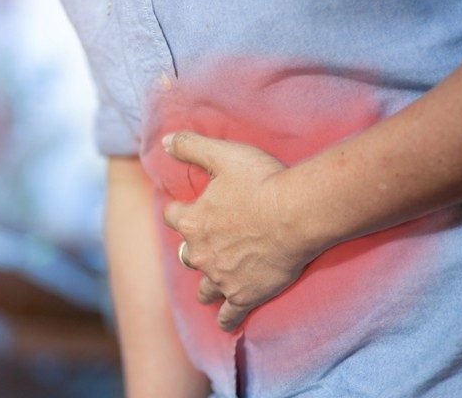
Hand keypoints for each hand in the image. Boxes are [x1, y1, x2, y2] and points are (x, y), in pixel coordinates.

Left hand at [162, 131, 323, 331]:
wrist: (297, 213)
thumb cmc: (262, 181)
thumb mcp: (223, 154)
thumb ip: (191, 146)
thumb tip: (163, 140)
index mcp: (193, 220)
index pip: (172, 216)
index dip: (178, 211)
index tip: (184, 210)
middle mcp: (201, 253)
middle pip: (187, 255)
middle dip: (193, 250)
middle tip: (206, 246)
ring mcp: (222, 278)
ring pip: (204, 288)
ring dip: (205, 285)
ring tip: (210, 285)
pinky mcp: (244, 295)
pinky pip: (228, 314)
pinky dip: (225, 318)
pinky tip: (224, 322)